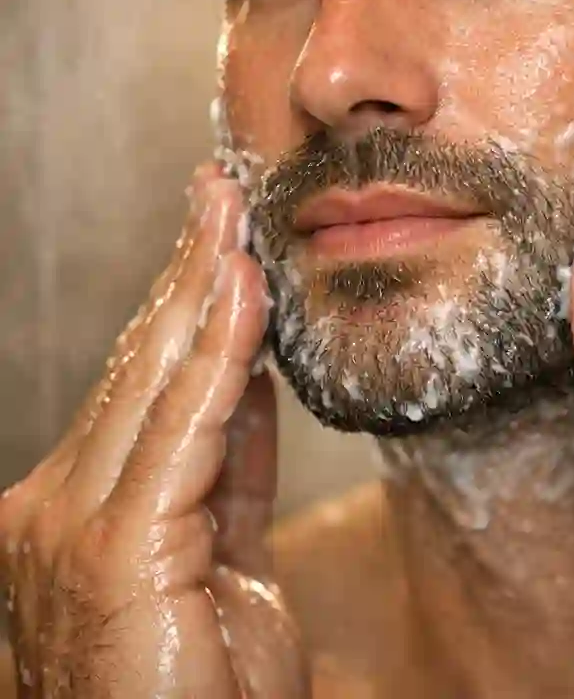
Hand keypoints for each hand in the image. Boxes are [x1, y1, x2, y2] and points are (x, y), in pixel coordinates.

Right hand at [0, 167, 306, 697]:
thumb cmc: (201, 690)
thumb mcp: (224, 558)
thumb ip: (228, 470)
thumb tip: (250, 381)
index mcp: (79, 514)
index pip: (149, 387)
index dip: (190, 308)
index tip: (219, 240)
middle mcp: (56, 513)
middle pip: (144, 368)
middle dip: (190, 273)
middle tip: (218, 193)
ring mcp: (70, 530)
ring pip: (156, 379)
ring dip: (202, 284)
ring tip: (229, 211)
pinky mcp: (111, 549)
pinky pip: (184, 422)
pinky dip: (220, 347)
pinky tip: (242, 284)